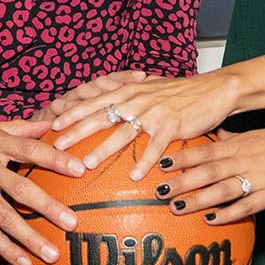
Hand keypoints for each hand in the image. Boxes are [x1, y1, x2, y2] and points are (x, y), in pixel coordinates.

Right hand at [0, 119, 83, 264]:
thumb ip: (18, 127)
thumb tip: (50, 123)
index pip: (31, 149)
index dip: (56, 159)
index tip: (80, 169)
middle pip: (21, 189)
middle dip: (49, 207)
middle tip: (72, 223)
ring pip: (5, 218)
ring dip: (30, 238)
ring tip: (52, 254)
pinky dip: (5, 249)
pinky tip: (23, 263)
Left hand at [49, 71, 241, 178]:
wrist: (213, 89)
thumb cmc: (179, 92)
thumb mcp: (148, 88)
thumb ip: (125, 93)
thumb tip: (103, 102)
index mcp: (128, 91)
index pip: (93, 100)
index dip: (72, 112)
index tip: (52, 124)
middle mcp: (137, 99)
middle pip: (100, 116)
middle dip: (76, 131)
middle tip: (56, 146)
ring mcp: (154, 112)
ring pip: (123, 132)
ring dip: (104, 148)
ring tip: (87, 164)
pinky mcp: (172, 125)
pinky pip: (155, 147)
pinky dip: (145, 161)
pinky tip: (135, 176)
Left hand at [157, 111, 264, 222]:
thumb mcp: (260, 135)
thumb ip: (236, 139)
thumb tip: (217, 138)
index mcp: (242, 144)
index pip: (205, 150)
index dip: (182, 158)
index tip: (161, 163)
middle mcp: (246, 159)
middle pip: (207, 170)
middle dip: (182, 180)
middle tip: (158, 190)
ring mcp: (259, 178)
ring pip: (222, 189)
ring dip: (198, 199)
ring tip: (176, 207)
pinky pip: (247, 206)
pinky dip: (228, 213)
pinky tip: (212, 221)